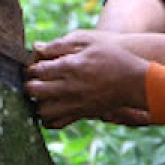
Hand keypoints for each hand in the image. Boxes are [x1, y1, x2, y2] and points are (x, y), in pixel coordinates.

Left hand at [24, 30, 151, 128]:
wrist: (135, 81)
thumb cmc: (112, 57)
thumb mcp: (90, 41)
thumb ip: (61, 44)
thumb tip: (37, 47)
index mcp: (70, 66)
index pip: (36, 69)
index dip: (32, 66)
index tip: (37, 64)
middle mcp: (69, 87)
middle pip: (33, 90)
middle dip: (29, 84)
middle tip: (35, 79)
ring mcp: (74, 103)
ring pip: (40, 109)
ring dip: (37, 101)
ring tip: (43, 93)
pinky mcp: (80, 114)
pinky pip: (54, 123)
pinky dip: (47, 118)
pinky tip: (51, 106)